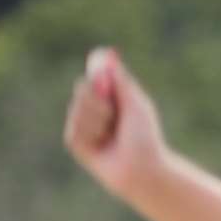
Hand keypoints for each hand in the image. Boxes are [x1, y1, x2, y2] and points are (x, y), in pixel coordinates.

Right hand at [62, 47, 167, 197]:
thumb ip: (120, 79)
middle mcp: (95, 110)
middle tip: (115, 111)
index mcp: (111, 99)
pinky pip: (75, 126)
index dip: (96, 71)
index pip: (96, 77)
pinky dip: (91, 131)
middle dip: (99, 97)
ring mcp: (83, 125)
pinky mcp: (75, 141)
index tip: (99, 65)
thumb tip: (107, 53)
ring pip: (78, 106)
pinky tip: (102, 143)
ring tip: (113, 133)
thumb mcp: (135, 103)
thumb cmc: (145, 137)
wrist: (143, 168)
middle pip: (84, 87)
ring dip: (99, 117)